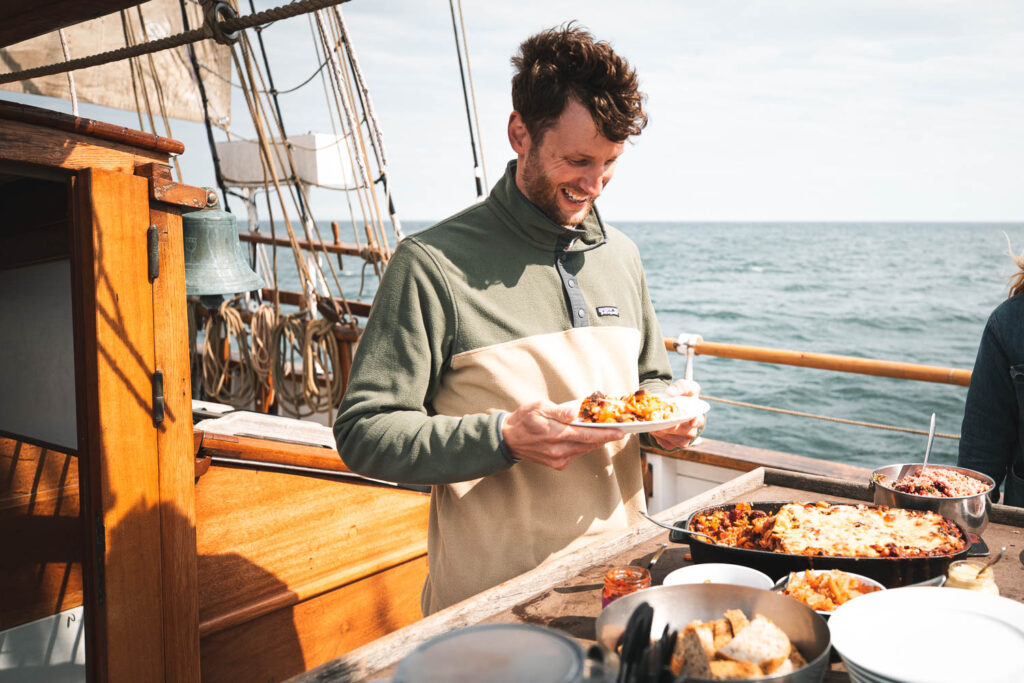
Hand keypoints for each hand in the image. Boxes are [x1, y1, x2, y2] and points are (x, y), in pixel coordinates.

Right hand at [501, 399, 625, 469]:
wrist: (508, 440)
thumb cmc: (523, 419)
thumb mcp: (538, 407)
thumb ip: (558, 410)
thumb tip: (575, 412)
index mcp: (555, 434)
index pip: (586, 434)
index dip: (605, 433)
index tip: (620, 431)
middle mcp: (558, 450)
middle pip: (589, 444)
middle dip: (606, 436)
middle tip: (620, 429)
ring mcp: (558, 459)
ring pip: (584, 449)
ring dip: (597, 441)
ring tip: (608, 431)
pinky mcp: (557, 464)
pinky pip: (577, 454)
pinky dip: (585, 446)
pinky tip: (589, 438)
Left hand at [650, 379, 704, 449]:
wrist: (669, 405)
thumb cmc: (681, 396)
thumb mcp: (683, 386)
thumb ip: (680, 387)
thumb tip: (671, 392)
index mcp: (697, 416)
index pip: (699, 421)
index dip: (696, 421)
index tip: (691, 422)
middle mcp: (691, 430)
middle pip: (683, 431)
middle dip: (671, 424)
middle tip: (660, 417)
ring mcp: (682, 439)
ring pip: (672, 438)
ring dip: (662, 430)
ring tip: (655, 420)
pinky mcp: (671, 444)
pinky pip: (664, 442)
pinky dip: (657, 435)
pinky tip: (655, 427)